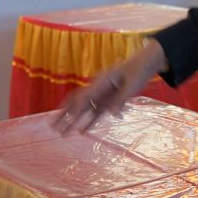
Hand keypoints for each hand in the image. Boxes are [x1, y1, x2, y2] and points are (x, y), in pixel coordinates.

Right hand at [51, 39, 169, 135]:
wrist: (145, 63)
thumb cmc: (139, 71)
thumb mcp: (132, 85)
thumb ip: (121, 100)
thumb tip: (112, 114)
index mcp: (101, 81)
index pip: (84, 98)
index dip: (74, 110)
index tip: (65, 121)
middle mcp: (97, 88)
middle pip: (77, 102)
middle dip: (63, 115)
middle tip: (51, 127)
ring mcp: (102, 94)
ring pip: (83, 109)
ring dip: (73, 121)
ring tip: (62, 134)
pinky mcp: (108, 99)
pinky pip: (95, 112)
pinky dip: (88, 121)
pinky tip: (81, 132)